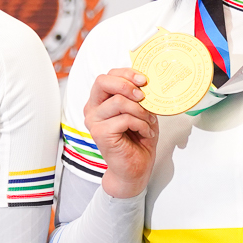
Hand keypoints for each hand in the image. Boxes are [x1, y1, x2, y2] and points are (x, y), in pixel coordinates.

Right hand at [84, 68, 157, 199]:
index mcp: (100, 101)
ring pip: (118, 101)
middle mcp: (93, 109)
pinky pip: (125, 119)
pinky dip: (141, 124)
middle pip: (103, 81)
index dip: (126, 73)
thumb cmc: (138, 139)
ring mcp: (94, 121)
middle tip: (143, 96)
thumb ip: (137, 96)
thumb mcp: (140, 111)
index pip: (107, 76)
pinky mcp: (100, 133)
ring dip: (140, 111)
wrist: (136, 168)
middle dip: (127, 85)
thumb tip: (145, 81)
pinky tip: (145, 132)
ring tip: (148, 121)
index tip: (144, 80)